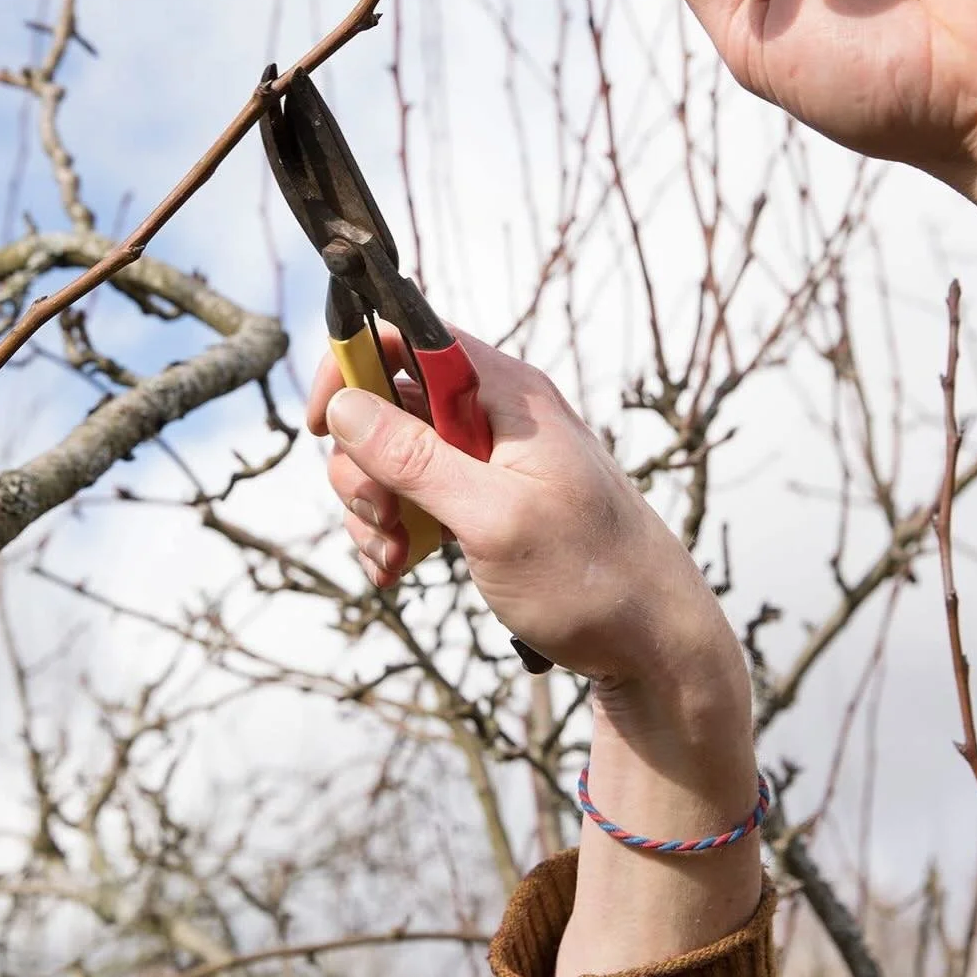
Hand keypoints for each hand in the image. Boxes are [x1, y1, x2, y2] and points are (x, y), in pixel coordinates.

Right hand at [307, 327, 738, 693]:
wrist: (652, 642)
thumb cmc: (591, 575)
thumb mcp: (493, 518)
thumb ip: (416, 459)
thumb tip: (346, 405)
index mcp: (507, 392)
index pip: (410, 334)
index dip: (355, 364)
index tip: (324, 424)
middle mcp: (495, 414)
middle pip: (390, 400)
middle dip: (362, 460)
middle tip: (376, 514)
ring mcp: (488, 459)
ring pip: (393, 455)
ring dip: (372, 505)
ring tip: (390, 556)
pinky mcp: (483, 501)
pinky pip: (414, 497)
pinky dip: (392, 531)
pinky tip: (397, 570)